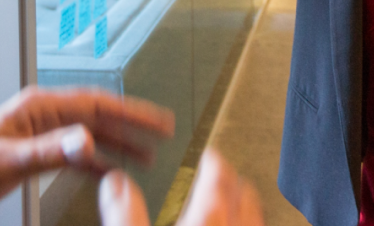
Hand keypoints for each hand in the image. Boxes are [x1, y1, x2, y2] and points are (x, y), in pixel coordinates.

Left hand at [0, 86, 174, 221]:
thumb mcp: (8, 159)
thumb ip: (50, 150)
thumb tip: (87, 140)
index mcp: (39, 106)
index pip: (96, 103)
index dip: (130, 110)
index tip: (156, 119)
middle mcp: (45, 115)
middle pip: (100, 115)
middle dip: (133, 124)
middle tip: (164, 131)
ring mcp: (44, 133)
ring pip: (93, 134)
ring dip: (120, 144)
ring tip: (147, 155)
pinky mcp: (40, 152)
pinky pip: (79, 154)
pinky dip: (99, 162)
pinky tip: (113, 173)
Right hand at [98, 148, 263, 225]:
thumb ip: (125, 214)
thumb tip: (116, 183)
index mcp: (208, 220)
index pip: (219, 175)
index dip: (214, 159)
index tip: (209, 153)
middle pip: (245, 194)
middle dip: (235, 180)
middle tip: (225, 173)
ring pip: (257, 216)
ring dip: (248, 205)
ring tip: (239, 201)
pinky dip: (253, 224)